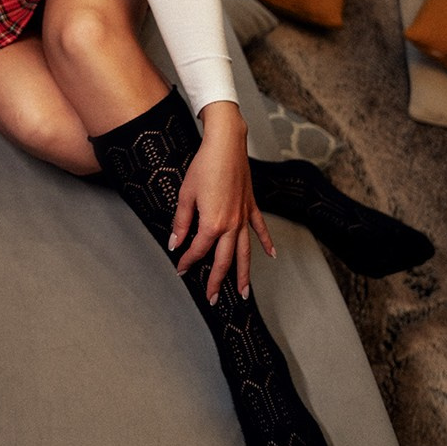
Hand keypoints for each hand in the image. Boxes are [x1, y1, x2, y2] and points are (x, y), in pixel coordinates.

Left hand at [169, 100, 275, 302]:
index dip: (187, 261)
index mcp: (212, 223)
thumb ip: (181, 222)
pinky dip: (266, 243)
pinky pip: (260, 230)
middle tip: (214, 300)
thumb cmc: (204, 167)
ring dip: (245, 274)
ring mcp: (244, 217)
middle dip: (217, 281)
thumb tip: (175, 242)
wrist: (226, 145)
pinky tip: (271, 256)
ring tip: (244, 294)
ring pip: (245, 252)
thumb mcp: (186, 195)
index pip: (198, 250)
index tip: (180, 269)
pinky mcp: (251, 207)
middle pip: (224, 260)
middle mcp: (231, 225)